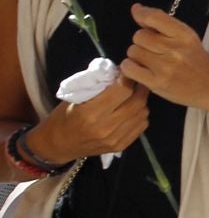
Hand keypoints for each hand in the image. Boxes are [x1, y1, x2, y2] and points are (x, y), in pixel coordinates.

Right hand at [31, 78, 150, 164]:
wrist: (58, 145)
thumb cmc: (63, 117)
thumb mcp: (74, 97)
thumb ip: (97, 86)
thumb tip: (120, 72)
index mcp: (90, 113)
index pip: (122, 90)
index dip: (128, 78)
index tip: (127, 72)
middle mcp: (105, 127)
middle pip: (137, 102)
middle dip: (139, 88)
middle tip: (137, 81)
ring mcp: (114, 139)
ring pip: (142, 113)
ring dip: (141, 101)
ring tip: (134, 95)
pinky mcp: (121, 146)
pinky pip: (141, 125)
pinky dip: (140, 115)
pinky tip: (132, 109)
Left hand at [122, 4, 208, 114]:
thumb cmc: (197, 61)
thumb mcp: (187, 38)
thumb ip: (162, 24)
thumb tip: (135, 8)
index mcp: (184, 35)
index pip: (154, 17)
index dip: (141, 14)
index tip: (138, 14)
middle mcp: (175, 49)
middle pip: (139, 36)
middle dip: (142, 41)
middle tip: (153, 49)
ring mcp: (164, 67)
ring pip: (132, 51)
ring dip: (136, 56)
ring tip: (149, 62)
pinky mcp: (155, 83)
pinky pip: (128, 68)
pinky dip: (130, 68)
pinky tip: (140, 70)